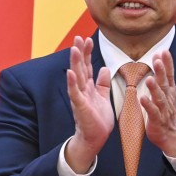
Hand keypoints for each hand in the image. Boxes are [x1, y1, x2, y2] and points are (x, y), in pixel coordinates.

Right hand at [65, 35, 114, 172]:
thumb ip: (102, 83)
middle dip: (79, 52)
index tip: (87, 39)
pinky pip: (75, 93)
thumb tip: (104, 68)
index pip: (87, 66)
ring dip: (75, 62)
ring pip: (76, 77)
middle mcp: (82, 90)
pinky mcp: (80, 106)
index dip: (87, 53)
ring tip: (73, 48)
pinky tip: (70, 73)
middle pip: (80, 67)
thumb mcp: (103, 97)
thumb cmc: (98, 120)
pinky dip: (72, 83)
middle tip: (78, 37)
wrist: (95, 138)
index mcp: (88, 87)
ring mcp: (80, 97)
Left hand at [142, 50, 175, 156]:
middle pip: (164, 83)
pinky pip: (153, 112)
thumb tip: (159, 59)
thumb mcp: (167, 93)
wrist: (173, 136)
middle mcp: (168, 99)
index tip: (164, 51)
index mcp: (169, 92)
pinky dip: (148, 105)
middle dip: (161, 72)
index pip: (169, 75)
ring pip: (159, 97)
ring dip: (154, 88)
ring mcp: (163, 110)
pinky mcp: (157, 120)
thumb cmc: (167, 113)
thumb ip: (163, 77)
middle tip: (157, 60)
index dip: (167, 64)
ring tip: (150, 78)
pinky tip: (143, 98)